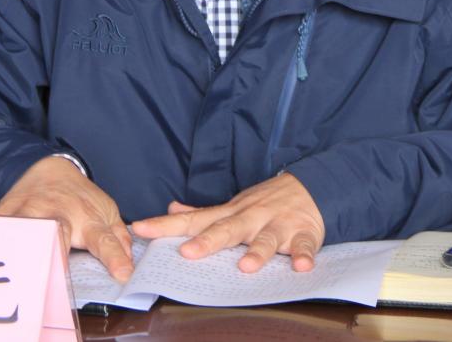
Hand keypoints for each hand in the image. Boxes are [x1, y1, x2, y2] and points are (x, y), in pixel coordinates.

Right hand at [0, 155, 133, 282]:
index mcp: (87, 219)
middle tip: (57, 274)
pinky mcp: (7, 213)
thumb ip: (118, 237)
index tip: (123, 275)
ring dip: (22, 249)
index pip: (104, 240)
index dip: (115, 258)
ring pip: (25, 230)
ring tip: (18, 272)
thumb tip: (129, 262)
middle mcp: (59, 215)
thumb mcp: (105, 210)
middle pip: (59, 232)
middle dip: (58, 250)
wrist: (46, 168)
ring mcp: (31, 213)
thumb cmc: (77, 197)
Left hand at [130, 173, 324, 272]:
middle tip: (188, 253)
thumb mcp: (232, 205)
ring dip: (257, 251)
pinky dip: (304, 255)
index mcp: (231, 214)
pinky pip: (304, 245)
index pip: (193, 220)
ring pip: (266, 238)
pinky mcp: (304, 233)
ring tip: (246, 267)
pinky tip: (301, 267)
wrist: (311, 186)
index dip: (166, 225)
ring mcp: (278, 225)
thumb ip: (202, 213)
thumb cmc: (266, 202)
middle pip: (228, 229)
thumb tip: (171, 208)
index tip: (139, 229)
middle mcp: (251, 218)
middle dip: (208, 241)